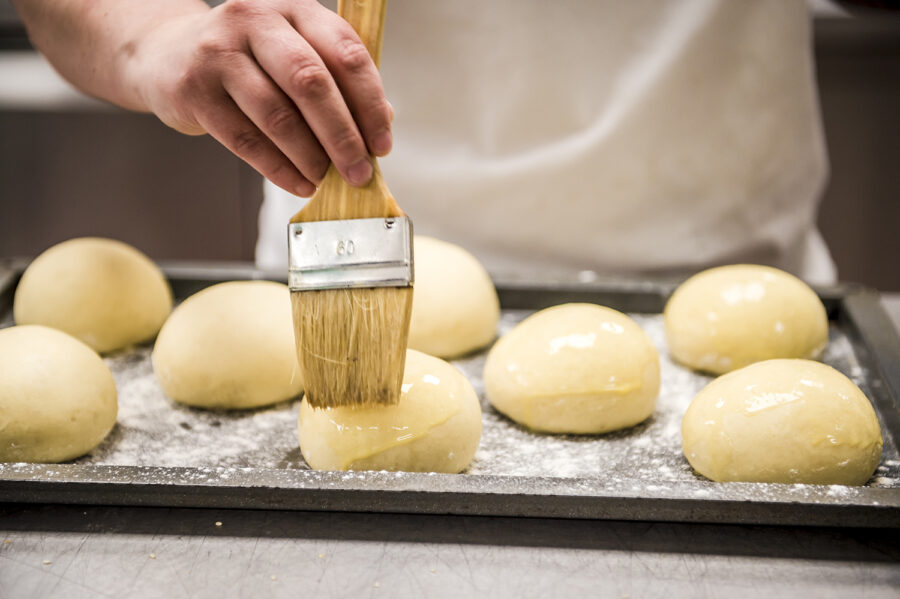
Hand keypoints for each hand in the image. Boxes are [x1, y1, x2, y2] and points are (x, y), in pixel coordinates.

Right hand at [127, 0, 392, 195]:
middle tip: (359, 171)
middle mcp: (256, 21)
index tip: (381, 143)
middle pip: (311, 82)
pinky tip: (298, 183)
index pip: (345, 52)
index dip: (369, 103)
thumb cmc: (247, 59)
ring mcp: (219, 53)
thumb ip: (337, 81)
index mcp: (295, 9)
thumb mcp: (295, 54)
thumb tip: (380, 123)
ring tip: (326, 178)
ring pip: (278, 114)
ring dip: (310, 156)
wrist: (167, 53)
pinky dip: (278, 168)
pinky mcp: (193, 89)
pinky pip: (246, 139)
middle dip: (342, 135)